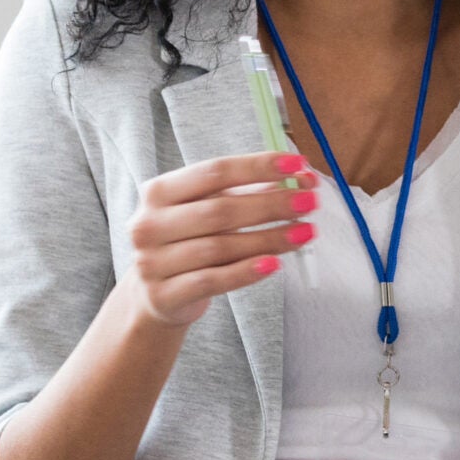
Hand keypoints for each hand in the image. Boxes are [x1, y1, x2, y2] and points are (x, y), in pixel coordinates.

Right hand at [124, 151, 319, 327]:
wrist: (156, 294)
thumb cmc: (191, 241)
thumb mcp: (211, 209)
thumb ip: (254, 191)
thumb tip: (304, 176)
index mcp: (160, 191)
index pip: (215, 172)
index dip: (258, 166)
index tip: (297, 164)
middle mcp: (149, 224)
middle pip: (220, 210)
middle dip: (271, 205)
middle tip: (310, 202)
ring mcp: (152, 262)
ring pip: (220, 247)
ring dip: (269, 239)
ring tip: (305, 233)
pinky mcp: (164, 295)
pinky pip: (212, 281)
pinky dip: (246, 272)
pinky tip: (274, 264)